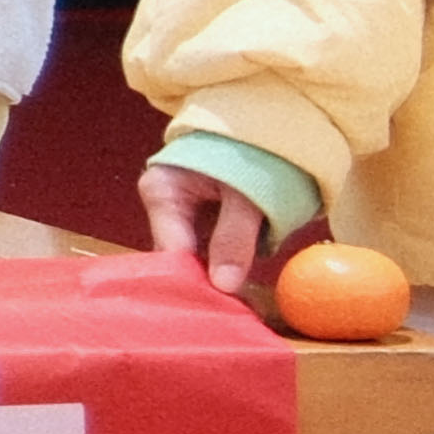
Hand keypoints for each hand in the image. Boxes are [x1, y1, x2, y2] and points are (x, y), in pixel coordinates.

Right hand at [136, 161, 282, 317]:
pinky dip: (226, 267)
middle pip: (179, 258)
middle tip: (234, 314)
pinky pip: (210, 252)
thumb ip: (234, 238)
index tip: (215, 311)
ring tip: (242, 306)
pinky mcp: (204, 220)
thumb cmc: (254, 149)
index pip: (170, 250)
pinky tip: (242, 288)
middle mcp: (165, 206)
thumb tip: (225, 286)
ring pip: (196, 258)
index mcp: (162, 191)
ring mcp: (184, 215)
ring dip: (219, 278)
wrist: (272, 119)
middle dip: (206, 284)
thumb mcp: (248, 195)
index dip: (192, 282)